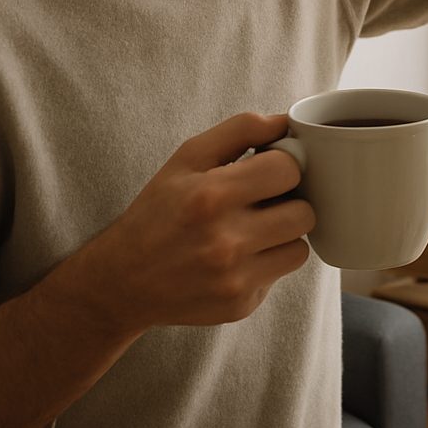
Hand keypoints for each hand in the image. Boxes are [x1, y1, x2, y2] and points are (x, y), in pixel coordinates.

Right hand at [68, 112, 313, 334]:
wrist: (122, 280)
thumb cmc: (159, 210)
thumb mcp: (188, 158)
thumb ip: (240, 130)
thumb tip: (285, 121)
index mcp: (212, 196)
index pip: (288, 170)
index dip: (283, 165)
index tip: (268, 170)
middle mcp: (226, 241)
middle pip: (304, 213)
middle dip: (289, 202)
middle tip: (265, 201)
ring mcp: (235, 279)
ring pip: (300, 248)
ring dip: (284, 236)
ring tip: (255, 229)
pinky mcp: (240, 305)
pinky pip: (282, 275)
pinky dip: (268, 262)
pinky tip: (241, 257)